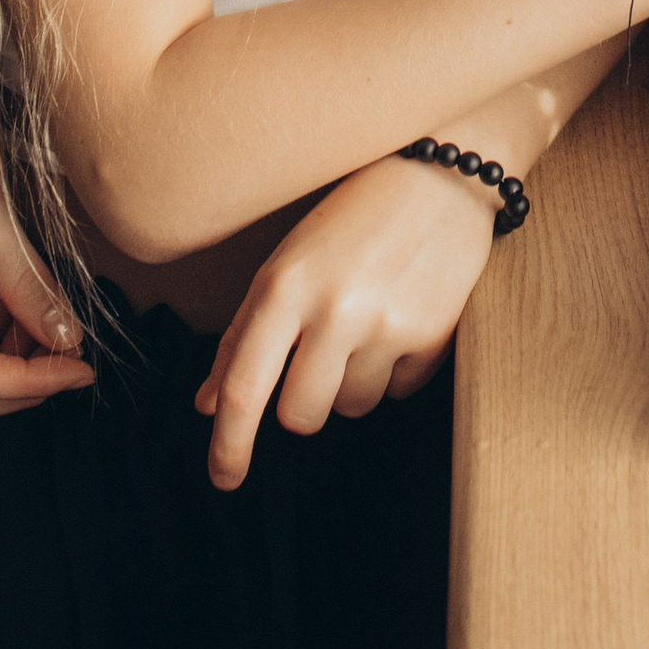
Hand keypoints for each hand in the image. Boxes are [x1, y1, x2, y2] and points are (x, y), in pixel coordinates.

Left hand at [195, 151, 495, 490]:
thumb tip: (209, 404)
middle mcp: (333, 308)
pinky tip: (400, 318)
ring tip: (365, 323)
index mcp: (284, 286)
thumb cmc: (352, 214)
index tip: (224, 478)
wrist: (439, 170)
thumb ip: (243, 334)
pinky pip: (399, 391)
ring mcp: (386, 323)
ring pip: (352, 406)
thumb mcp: (286, 261)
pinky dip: (394, 368)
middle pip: (300, 415)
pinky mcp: (432, 335)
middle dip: (302, 405)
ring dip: (352, 381)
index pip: (245, 387)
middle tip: (317, 360)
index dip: (229, 444)